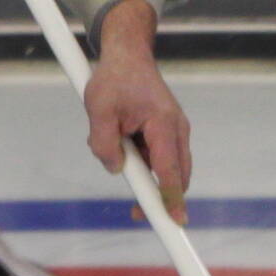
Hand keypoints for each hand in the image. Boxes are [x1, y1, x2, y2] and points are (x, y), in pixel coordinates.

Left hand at [84, 0, 190, 224]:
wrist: (127, 54)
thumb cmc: (113, 79)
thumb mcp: (99, 110)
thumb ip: (104, 142)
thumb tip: (117, 169)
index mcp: (163, 124)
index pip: (169, 171)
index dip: (171, 198)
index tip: (176, 221)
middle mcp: (177, 129)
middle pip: (175, 175)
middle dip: (158, 194)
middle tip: (134, 210)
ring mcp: (174, 130)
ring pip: (165, 166)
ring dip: (144, 171)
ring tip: (115, 141)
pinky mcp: (166, 130)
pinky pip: (157, 154)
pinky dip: (142, 158)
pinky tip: (119, 137)